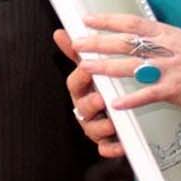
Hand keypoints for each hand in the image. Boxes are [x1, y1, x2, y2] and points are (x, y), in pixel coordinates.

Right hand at [53, 29, 123, 158]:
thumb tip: (59, 32)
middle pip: (82, 108)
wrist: (117, 109)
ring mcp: (94, 125)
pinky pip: (105, 148)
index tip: (87, 70)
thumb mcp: (90, 68)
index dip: (80, 77)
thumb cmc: (100, 87)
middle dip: (90, 104)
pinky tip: (120, 145)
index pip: (75, 82)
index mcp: (82, 90)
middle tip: (100, 100)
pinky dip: (111, 148)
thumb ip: (77, 52)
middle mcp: (85, 108)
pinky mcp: (105, 141)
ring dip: (101, 127)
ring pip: (92, 129)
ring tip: (112, 124)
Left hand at [71, 12, 180, 112]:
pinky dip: (131, 99)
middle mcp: (164, 48)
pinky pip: (148, 94)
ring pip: (130, 66)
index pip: (131, 22)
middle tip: (76, 43)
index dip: (107, 20)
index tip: (86, 19)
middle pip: (124, 42)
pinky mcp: (175, 89)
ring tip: (84, 68)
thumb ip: (160, 38)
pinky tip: (115, 103)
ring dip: (105, 67)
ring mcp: (169, 68)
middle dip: (97, 42)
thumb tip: (139, 35)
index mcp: (165, 33)